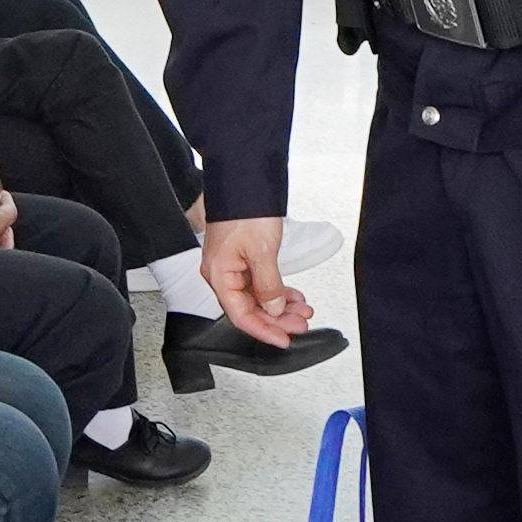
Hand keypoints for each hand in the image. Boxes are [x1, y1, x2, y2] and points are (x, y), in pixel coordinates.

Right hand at [199, 212, 315, 346]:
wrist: (244, 182)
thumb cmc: (244, 210)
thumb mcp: (262, 251)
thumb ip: (268, 284)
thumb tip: (274, 307)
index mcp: (219, 275)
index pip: (240, 315)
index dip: (263, 330)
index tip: (283, 339)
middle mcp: (221, 274)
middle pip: (249, 309)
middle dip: (277, 318)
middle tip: (301, 323)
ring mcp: (232, 267)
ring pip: (257, 297)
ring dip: (280, 306)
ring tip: (302, 309)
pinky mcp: (242, 259)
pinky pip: (259, 283)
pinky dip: (277, 291)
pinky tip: (293, 296)